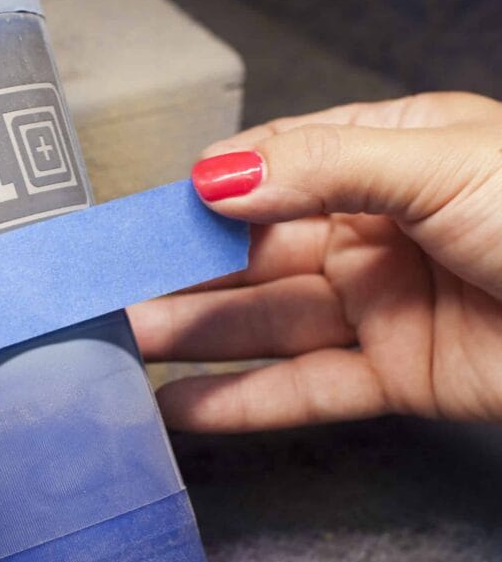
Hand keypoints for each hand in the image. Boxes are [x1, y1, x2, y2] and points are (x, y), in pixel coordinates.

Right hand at [130, 92, 501, 431]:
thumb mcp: (441, 164)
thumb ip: (325, 165)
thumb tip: (223, 177)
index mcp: (385, 158)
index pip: (276, 166)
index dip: (213, 190)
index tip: (157, 212)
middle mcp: (374, 231)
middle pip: (257, 252)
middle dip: (185, 271)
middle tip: (119, 283)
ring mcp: (383, 304)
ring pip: (269, 321)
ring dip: (196, 335)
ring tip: (129, 340)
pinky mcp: (398, 375)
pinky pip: (307, 388)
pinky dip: (244, 402)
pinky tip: (185, 403)